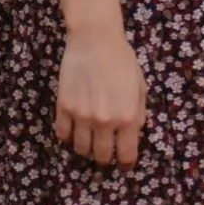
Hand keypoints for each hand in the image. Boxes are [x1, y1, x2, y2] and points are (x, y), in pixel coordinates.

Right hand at [55, 23, 146, 166]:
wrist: (95, 40)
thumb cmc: (122, 60)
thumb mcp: (140, 87)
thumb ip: (138, 114)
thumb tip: (133, 133)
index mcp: (128, 118)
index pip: (126, 155)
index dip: (126, 163)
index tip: (124, 164)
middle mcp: (105, 122)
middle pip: (102, 156)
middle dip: (105, 158)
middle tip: (105, 153)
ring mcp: (82, 116)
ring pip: (81, 149)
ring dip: (86, 149)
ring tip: (89, 141)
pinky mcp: (64, 107)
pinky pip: (63, 134)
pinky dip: (67, 136)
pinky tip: (72, 130)